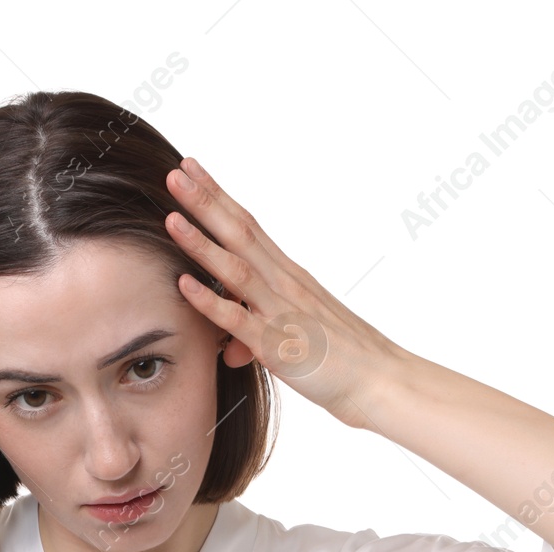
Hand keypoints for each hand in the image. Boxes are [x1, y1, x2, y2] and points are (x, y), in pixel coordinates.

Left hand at [164, 157, 411, 431]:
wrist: (381, 381)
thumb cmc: (342, 359)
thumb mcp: (293, 337)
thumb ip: (257, 335)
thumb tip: (231, 348)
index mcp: (288, 275)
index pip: (248, 225)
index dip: (218, 196)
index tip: (191, 168)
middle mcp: (284, 284)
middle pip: (240, 233)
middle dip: (206, 202)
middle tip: (175, 172)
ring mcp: (281, 312)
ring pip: (235, 269)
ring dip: (201, 243)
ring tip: (172, 217)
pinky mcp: (278, 346)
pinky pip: (239, 320)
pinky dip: (210, 302)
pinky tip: (184, 284)